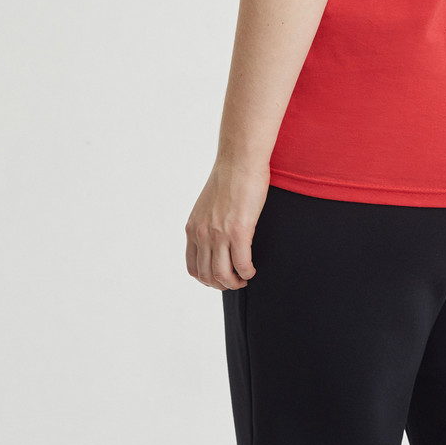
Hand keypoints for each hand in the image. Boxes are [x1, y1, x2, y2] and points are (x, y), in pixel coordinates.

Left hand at [185, 158, 271, 289]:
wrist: (239, 160)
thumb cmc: (229, 177)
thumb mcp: (208, 204)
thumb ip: (208, 222)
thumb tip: (217, 236)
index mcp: (193, 228)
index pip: (193, 267)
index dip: (206, 279)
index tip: (219, 277)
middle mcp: (202, 234)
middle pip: (207, 275)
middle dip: (221, 284)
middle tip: (235, 281)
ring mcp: (219, 234)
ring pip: (223, 275)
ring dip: (235, 282)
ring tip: (244, 278)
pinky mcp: (238, 231)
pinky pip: (242, 264)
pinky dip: (247, 272)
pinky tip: (252, 269)